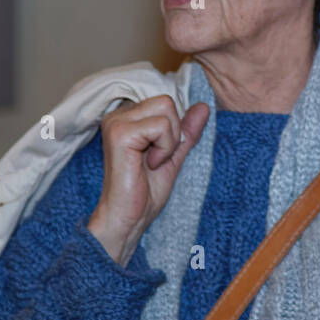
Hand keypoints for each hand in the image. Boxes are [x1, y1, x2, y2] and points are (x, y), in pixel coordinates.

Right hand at [86, 95, 209, 266]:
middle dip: (173, 132)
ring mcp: (116, 122)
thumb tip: (203, 106)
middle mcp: (118, 115)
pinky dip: (164, 148)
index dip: (174, 128)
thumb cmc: (146, 191)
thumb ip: (187, 130)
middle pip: (167, 101)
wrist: (129, 218)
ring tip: (152, 161)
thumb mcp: (174, 155)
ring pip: (166, 108)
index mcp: (128, 117)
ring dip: (169, 140)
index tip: (160, 152)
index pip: (166, 101)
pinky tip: (149, 164)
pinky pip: (161, 126)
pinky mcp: (120, 133)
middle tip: (157, 157)